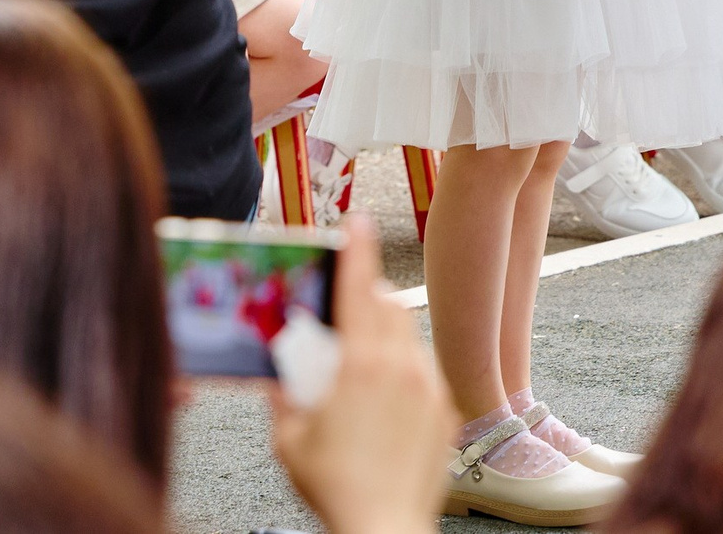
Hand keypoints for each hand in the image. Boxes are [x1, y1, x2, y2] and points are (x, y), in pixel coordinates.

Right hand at [270, 216, 452, 533]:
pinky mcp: (447, 412)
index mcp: (359, 366)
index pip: (357, 289)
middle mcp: (400, 368)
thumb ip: (281, 397)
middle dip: (368, 295)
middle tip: (347, 306)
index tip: (357, 221)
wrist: (384, 529)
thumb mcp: (289, 441)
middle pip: (387, 306)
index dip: (356, 249)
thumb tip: (275, 375)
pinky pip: (425, 373)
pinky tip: (385, 403)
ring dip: (387, 335)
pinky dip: (405, 372)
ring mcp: (429, 389)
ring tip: (363, 364)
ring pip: (409, 338)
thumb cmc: (334, 488)